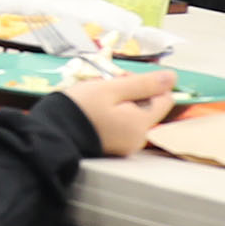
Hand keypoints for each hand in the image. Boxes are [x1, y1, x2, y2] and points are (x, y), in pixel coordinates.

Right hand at [62, 71, 177, 157]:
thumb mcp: (111, 89)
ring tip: (99, 99)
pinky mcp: (116, 147)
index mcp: (141, 124)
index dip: (148, 85)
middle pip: (149, 107)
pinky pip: (124, 125)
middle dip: (133, 94)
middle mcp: (138, 138)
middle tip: (107, 88)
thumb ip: (143, 84)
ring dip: (122, 103)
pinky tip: (98, 111)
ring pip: (136, 115)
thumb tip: (171, 78)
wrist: (53, 132)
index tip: (125, 81)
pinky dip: (115, 115)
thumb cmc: (80, 108)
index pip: (165, 99)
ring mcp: (127, 145)